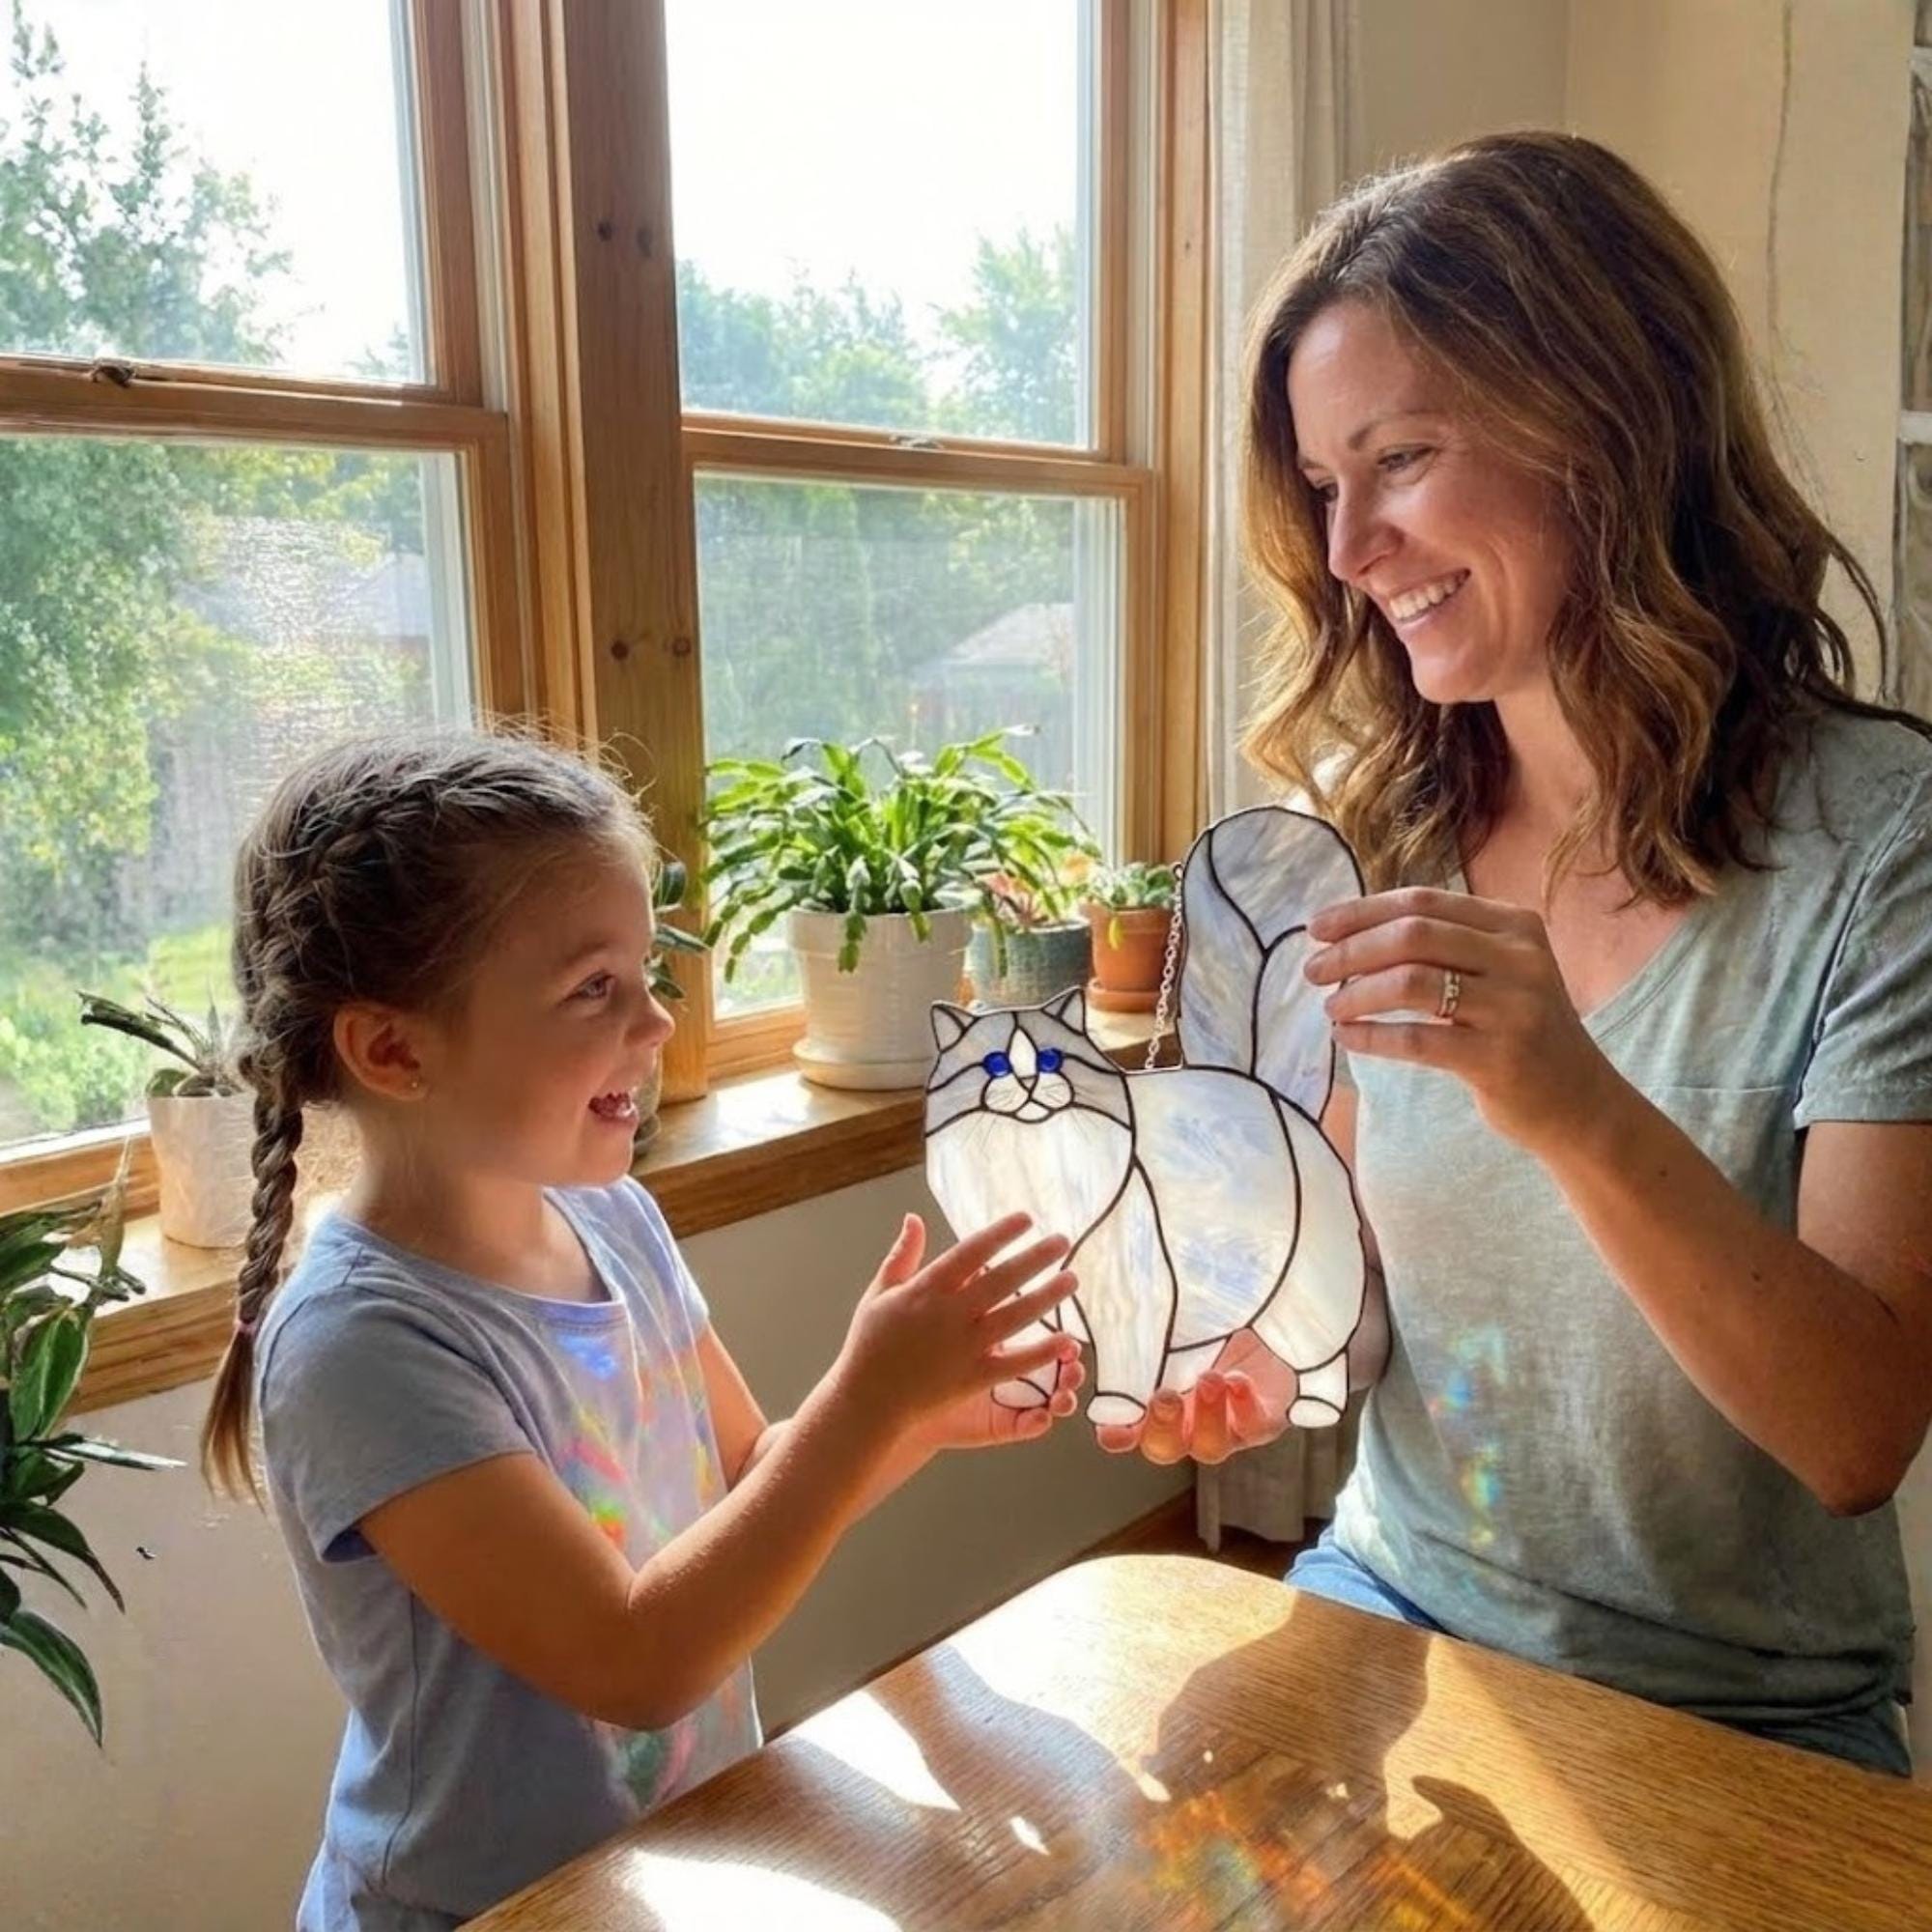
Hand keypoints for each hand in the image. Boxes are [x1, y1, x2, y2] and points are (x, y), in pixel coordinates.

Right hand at [833, 1213, 1080, 1446]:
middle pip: (1002, 1279)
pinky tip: (1066, 1339)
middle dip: (1035, 1257)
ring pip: (1015, 1315)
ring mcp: (963, 1346)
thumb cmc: (869, 1345)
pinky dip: (1041, 1351)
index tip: (1027, 1219)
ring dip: (1047, 1296)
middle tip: (1063, 1241)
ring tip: (1071, 1280)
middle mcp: (949, 1313)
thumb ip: (902, 1255)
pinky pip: (1014, 1362)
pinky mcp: (972, 1377)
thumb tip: (914, 1218)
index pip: (971, 1251)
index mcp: (925, 1289)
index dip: (1001, 1233)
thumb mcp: (879, 1293)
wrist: (866, 1400)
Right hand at [1095, 1330, 1294, 1464]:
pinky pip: (1252, 1429)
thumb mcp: (1183, 1320)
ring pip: (1209, 1447)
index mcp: (1162, 1398)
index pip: (1131, 1428)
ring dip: (1206, 1417)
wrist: (1277, 1315)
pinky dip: (1243, 1407)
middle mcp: (1191, 1419)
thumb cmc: (1220, 1316)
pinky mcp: (1266, 1421)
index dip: (1118, 1434)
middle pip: (1164, 1448)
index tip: (1110, 1429)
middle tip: (1166, 1398)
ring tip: (1210, 1379)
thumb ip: (1152, 1327)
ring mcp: (1229, 1425)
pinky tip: (1238, 1381)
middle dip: (1161, 1428)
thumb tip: (1112, 1310)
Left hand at [1304, 886, 1624, 1153]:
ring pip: (1410, 983)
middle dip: (1351, 950)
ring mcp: (1514, 1008)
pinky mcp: (1499, 1058)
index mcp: (1515, 925)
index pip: (1423, 902)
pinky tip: (1348, 1038)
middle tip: (1312, 970)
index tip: (1317, 927)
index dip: (1362, 911)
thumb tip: (1350, 931)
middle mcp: (1520, 958)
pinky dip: (1371, 1036)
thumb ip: (1444, 946)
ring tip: (1332, 1007)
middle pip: (1412, 935)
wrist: (1581, 1103)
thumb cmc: (1521, 1031)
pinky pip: (1415, 1038)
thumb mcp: (1499, 972)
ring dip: (1357, 993)